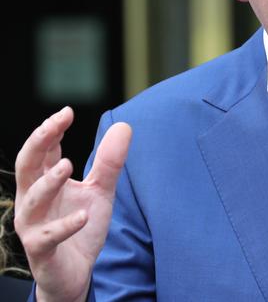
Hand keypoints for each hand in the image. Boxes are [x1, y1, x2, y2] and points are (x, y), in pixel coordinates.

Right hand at [14, 107, 130, 301]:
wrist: (76, 272)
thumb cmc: (81, 225)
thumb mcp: (100, 190)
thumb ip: (109, 162)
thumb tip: (124, 125)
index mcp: (44, 182)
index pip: (42, 150)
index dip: (50, 130)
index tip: (67, 112)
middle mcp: (32, 200)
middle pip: (27, 166)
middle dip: (38, 142)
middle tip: (56, 124)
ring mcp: (33, 225)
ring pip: (33, 199)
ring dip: (49, 182)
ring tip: (68, 164)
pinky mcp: (41, 249)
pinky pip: (48, 236)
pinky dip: (66, 226)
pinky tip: (84, 217)